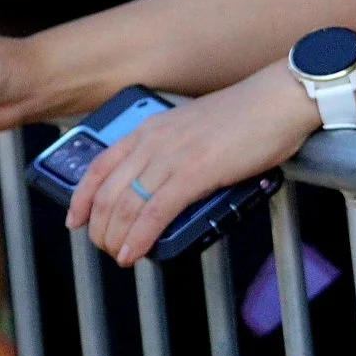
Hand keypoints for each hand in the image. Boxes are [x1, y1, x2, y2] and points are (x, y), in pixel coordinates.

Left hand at [67, 64, 316, 264]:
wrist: (278, 100)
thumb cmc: (249, 115)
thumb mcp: (196, 128)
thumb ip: (175, 151)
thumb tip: (169, 185)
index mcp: (152, 128)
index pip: (99, 166)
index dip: (82, 199)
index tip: (76, 220)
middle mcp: (154, 140)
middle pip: (107, 193)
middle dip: (100, 229)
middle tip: (108, 248)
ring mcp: (172, 157)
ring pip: (125, 207)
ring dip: (116, 239)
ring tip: (121, 256)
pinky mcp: (194, 173)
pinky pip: (154, 213)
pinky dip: (140, 238)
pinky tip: (135, 253)